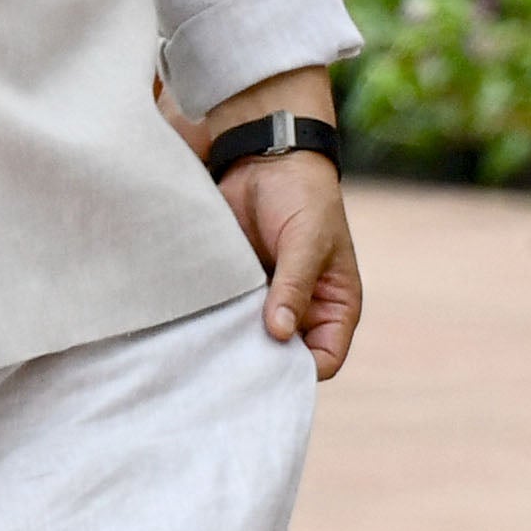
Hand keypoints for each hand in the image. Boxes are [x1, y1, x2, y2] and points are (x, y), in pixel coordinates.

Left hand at [224, 152, 363, 378]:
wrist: (264, 158)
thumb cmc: (303, 195)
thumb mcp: (306, 241)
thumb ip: (294, 286)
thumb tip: (281, 334)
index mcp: (334, 305)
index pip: (325, 359)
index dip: (302, 371)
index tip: (268, 368)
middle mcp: (303, 310)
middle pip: (285, 358)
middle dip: (262, 363)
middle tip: (230, 364)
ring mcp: (268, 301)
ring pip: (252, 341)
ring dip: (234, 344)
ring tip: (209, 347)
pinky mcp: (239, 288)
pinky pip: (227, 318)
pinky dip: (214, 324)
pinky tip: (196, 326)